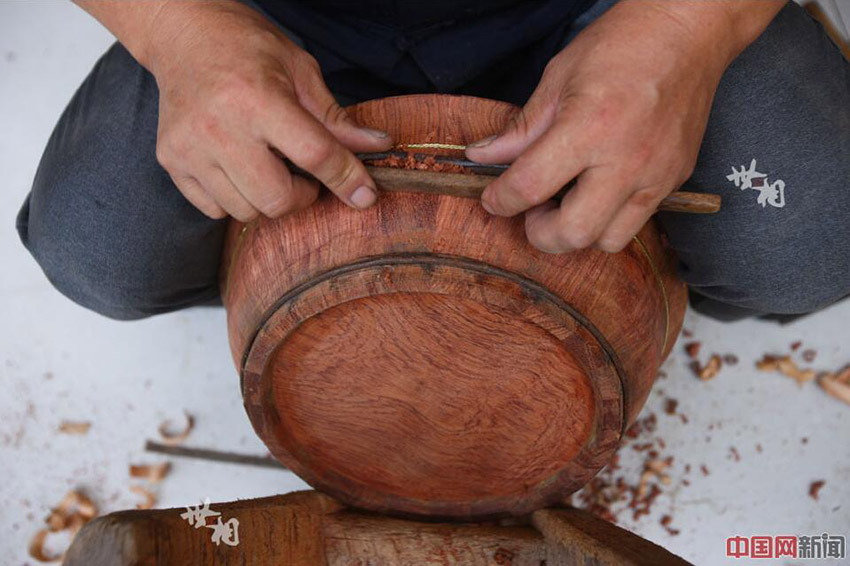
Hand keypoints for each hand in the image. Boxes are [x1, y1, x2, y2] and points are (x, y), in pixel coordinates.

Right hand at [144, 1, 392, 219]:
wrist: (183, 35)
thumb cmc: (247, 49)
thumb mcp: (300, 72)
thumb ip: (336, 119)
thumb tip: (379, 146)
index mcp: (258, 99)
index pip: (315, 154)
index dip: (347, 179)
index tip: (365, 195)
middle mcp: (220, 127)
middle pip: (276, 199)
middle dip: (301, 197)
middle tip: (304, 177)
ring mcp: (190, 147)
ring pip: (245, 210)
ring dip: (267, 199)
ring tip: (268, 167)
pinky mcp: (171, 161)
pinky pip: (214, 210)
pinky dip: (235, 199)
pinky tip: (238, 169)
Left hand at [466, 1, 779, 252]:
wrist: (688, 30)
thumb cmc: (622, 45)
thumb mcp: (557, 79)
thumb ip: (521, 129)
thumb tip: (483, 157)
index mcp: (588, 128)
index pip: (530, 186)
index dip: (500, 200)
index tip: (493, 198)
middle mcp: (626, 160)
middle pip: (572, 234)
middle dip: (540, 232)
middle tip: (533, 208)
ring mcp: (656, 175)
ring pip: (608, 241)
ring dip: (579, 232)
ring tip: (568, 201)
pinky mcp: (676, 180)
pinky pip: (637, 221)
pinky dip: (610, 217)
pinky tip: (598, 189)